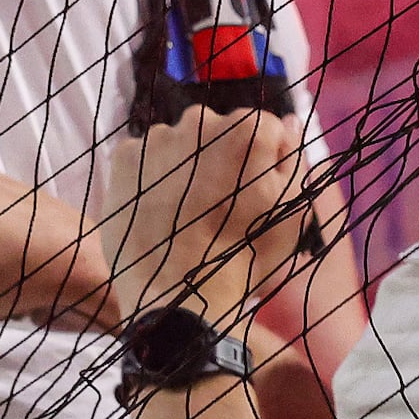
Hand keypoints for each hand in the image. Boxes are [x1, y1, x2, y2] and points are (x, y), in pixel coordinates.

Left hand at [100, 104, 316, 327]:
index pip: (264, 130)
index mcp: (247, 129)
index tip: (255, 195)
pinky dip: (152, 177)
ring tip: (184, 213)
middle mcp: (200, 120)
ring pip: (180, 143)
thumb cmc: (245, 258)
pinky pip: (145, 158)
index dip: (264, 164)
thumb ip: (293, 159)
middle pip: (218, 131)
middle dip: (221, 159)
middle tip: (218, 206)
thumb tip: (288, 119)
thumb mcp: (291, 213)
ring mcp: (157, 137)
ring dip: (185, 166)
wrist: (178, 299)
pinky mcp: (125, 158)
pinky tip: (159, 210)